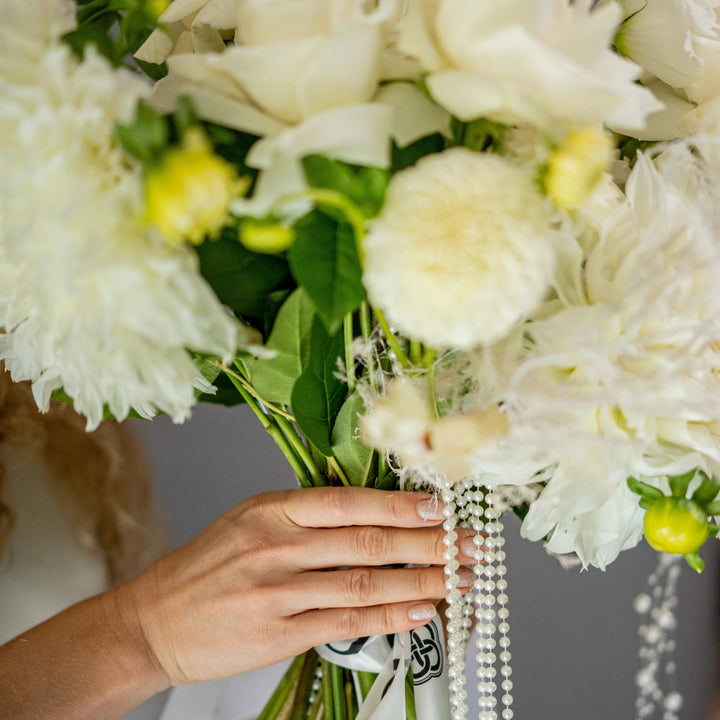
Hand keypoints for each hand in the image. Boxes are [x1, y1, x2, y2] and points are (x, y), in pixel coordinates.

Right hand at [116, 486, 478, 686]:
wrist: (155, 620)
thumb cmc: (206, 568)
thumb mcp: (249, 522)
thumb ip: (305, 517)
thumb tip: (374, 515)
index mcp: (271, 509)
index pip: (348, 502)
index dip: (399, 505)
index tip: (439, 507)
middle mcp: (277, 545)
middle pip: (367, 541)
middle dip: (428, 542)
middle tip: (469, 543)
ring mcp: (278, 590)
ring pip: (365, 582)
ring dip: (422, 580)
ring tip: (461, 578)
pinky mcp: (280, 632)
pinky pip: (348, 620)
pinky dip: (391, 614)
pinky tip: (423, 610)